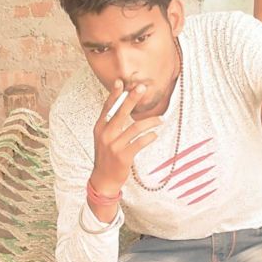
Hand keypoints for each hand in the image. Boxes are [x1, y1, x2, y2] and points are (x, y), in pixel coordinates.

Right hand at [90, 79, 162, 194]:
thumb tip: (124, 103)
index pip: (108, 107)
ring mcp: (113, 146)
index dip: (115, 94)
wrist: (104, 179)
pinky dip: (149, 137)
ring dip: (150, 121)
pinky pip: (139, 143)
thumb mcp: (104, 137)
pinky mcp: (123, 156)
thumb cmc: (107, 155)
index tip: (122, 82)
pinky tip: (155, 134)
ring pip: (135, 128)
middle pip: (120, 113)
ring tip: (161, 119)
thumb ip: (111, 122)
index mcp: (100, 127)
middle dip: (132, 99)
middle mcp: (105, 135)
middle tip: (142, 87)